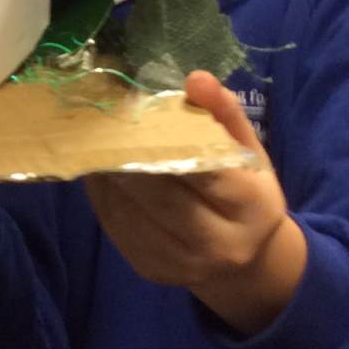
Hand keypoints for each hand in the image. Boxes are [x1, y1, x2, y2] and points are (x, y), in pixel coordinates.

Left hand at [83, 71, 305, 336]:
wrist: (244, 261)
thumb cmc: (245, 192)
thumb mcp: (248, 150)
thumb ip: (224, 113)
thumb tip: (197, 79)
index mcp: (250, 206)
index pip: (203, 169)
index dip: (167, 139)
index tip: (139, 110)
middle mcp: (218, 243)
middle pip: (161, 194)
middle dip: (130, 156)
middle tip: (107, 122)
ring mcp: (181, 263)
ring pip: (130, 210)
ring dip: (108, 173)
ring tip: (97, 141)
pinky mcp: (151, 270)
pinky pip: (116, 225)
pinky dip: (103, 194)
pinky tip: (98, 169)